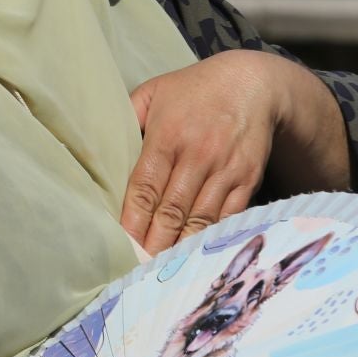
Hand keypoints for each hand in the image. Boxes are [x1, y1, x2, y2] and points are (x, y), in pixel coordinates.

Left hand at [123, 50, 287, 253]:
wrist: (254, 83)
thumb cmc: (196, 89)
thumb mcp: (156, 91)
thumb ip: (129, 116)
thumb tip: (103, 145)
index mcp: (168, 135)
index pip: (146, 187)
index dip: (133, 219)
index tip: (122, 244)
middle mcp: (197, 155)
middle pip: (171, 210)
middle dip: (154, 243)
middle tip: (138, 271)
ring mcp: (225, 169)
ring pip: (200, 220)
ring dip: (181, 248)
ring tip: (164, 273)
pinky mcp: (247, 179)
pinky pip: (227, 217)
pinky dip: (212, 239)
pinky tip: (198, 257)